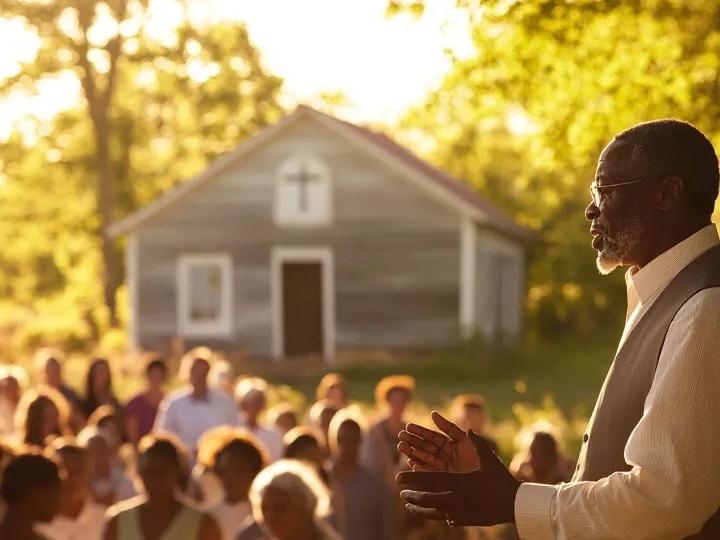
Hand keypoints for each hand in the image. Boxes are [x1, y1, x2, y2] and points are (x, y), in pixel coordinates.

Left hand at [396, 430, 519, 526]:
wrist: (515, 506)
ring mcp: (459, 512)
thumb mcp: (490, 460)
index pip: (429, 479)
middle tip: (401, 494)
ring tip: (409, 506)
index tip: (397, 478)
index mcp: (459, 482)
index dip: (411, 477)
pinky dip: (436, 515)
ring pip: (433, 512)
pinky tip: (432, 513)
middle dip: (412, 496)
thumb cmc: (502, 480)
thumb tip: (469, 428)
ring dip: (420, 509)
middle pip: (427, 498)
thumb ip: (478, 443)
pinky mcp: (464, 521)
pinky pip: (444, 518)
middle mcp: (456, 498)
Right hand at [397, 411, 479, 471]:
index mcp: (451, 443)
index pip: (432, 435)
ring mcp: (445, 466)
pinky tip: (411, 462)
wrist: (492, 477)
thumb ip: (448, 427)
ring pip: (425, 458)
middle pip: (426, 446)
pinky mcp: (445, 478)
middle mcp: (446, 454)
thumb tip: (433, 414)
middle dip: (413, 441)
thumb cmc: (481, 456)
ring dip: (413, 452)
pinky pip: (430, 471)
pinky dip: (420, 467)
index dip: (420, 431)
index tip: (408, 426)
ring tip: (401, 446)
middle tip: (400, 436)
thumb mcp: (464, 439)